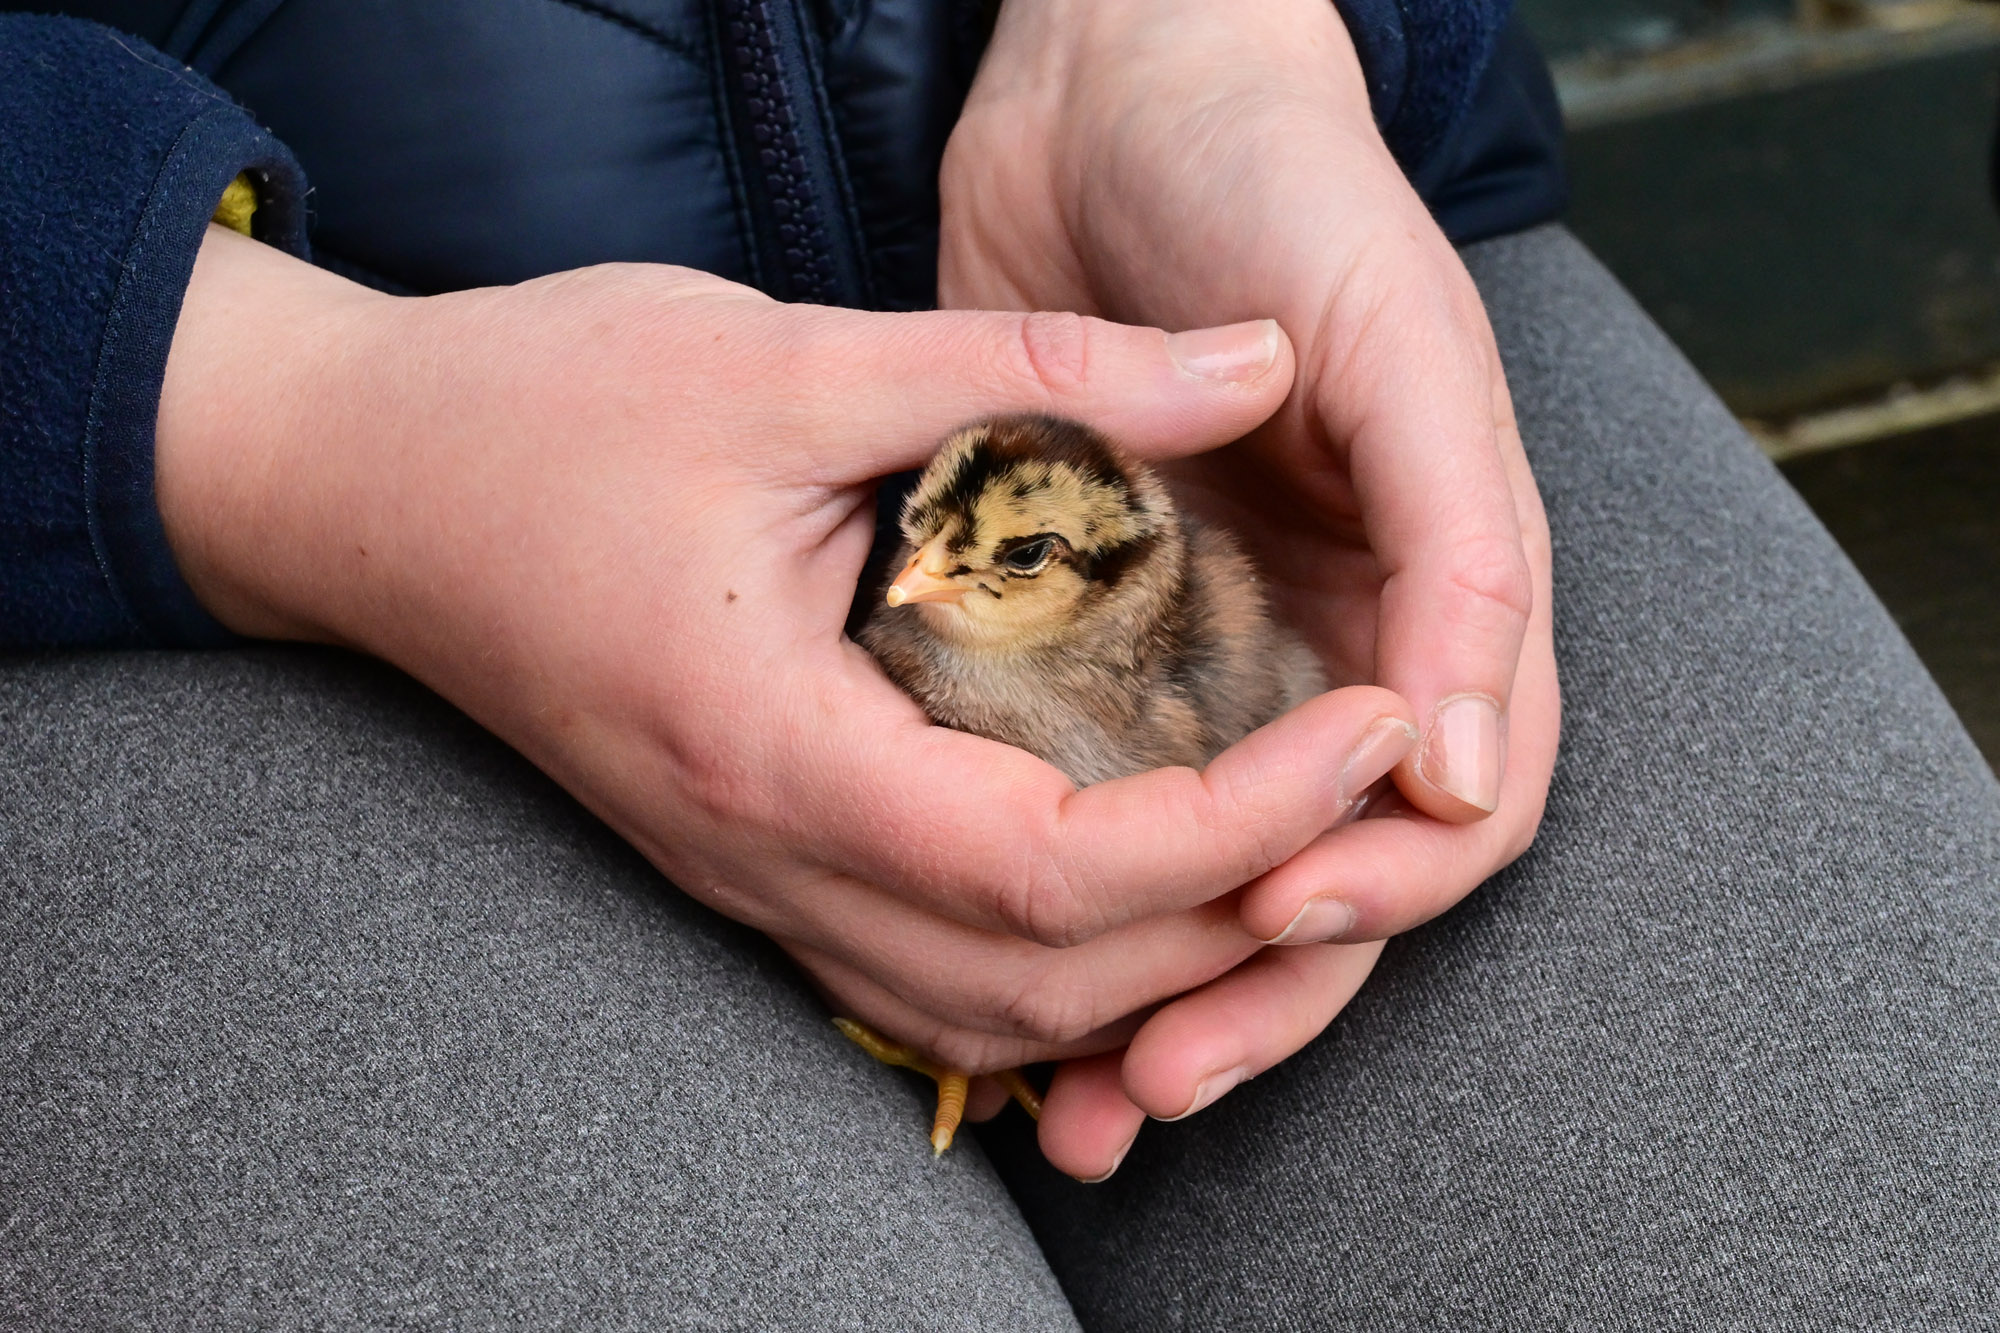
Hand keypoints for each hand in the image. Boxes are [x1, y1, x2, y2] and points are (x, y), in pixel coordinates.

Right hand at [156, 226, 1420, 1161]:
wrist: (362, 484)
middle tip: (1359, 797)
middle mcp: (767, 857)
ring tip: (1276, 846)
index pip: (1056, 872)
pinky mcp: (750, 859)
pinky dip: (1058, 963)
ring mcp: (751, 880)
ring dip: (1152, 966)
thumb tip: (1249, 359)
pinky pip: (925, 976)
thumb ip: (1033, 367)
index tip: (1363, 731)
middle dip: (1230, 922)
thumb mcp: (790, 357)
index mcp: (779, 750)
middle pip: (1044, 987)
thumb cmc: (547, 411)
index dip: (1240, 825)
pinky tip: (1132, 880)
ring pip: (989, 1016)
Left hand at [941, 0, 1558, 1172]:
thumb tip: (1457, 767)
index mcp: (1426, 589)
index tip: (1280, 921)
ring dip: (1149, 979)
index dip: (1384, 888)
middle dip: (1255, 991)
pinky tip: (989, 958)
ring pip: (1198, 856)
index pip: (1455, 802)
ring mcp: (1206, 632)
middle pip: (1327, 869)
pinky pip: (1082, 771)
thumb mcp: (1398, 343)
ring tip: (1077, 1094)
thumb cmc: (1281, 188)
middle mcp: (1324, 632)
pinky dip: (1053, 872)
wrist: (1117, 84)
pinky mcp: (1084, 616)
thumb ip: (1458, 542)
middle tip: (1154, 1081)